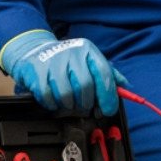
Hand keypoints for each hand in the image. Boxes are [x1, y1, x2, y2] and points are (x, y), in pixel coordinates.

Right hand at [0, 31, 126, 115]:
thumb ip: (108, 74)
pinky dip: (52, 104)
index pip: (103, 74)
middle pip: (85, 86)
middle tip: (84, 105)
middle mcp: (72, 53)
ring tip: (68, 100)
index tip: (108, 109)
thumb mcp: (90, 61)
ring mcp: (53, 61)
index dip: (108, 96)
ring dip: (68, 104)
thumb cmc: (68, 60)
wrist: (36, 50)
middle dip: (86, 102)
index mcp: (88, 50)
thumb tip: (125, 87)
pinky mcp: (36, 71)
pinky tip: (54, 99)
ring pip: (66, 94)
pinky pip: (47, 97)